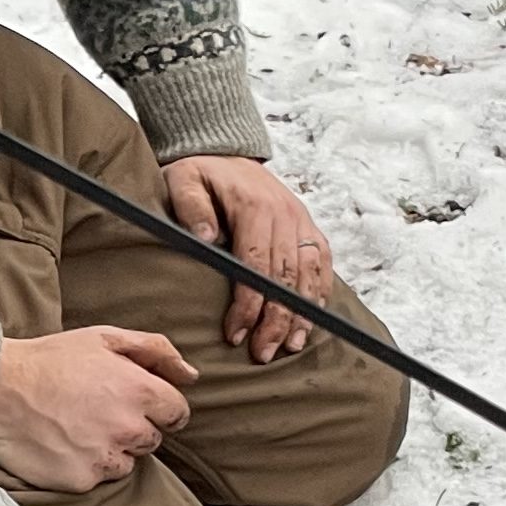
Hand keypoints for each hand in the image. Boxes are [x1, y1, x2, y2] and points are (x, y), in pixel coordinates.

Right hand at [0, 325, 194, 491]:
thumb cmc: (49, 359)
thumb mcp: (103, 338)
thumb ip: (155, 352)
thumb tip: (192, 375)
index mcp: (139, 391)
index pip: (177, 413)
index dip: (158, 408)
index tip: (134, 403)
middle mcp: (127, 427)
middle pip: (151, 440)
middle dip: (132, 427)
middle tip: (96, 410)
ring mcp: (105, 457)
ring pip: (127, 463)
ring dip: (111, 449)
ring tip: (77, 428)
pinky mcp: (81, 479)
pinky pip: (98, 478)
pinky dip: (85, 465)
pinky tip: (62, 444)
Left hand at [164, 153, 334, 362]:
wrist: (224, 151)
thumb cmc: (199, 173)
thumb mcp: (183, 180)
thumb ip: (191, 206)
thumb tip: (205, 236)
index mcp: (255, 206)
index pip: (256, 264)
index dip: (248, 304)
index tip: (236, 334)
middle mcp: (285, 213)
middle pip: (285, 277)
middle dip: (276, 320)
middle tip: (263, 354)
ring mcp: (300, 220)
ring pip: (308, 274)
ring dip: (301, 314)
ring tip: (291, 347)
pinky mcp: (308, 227)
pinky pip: (321, 263)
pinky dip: (319, 293)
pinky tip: (312, 320)